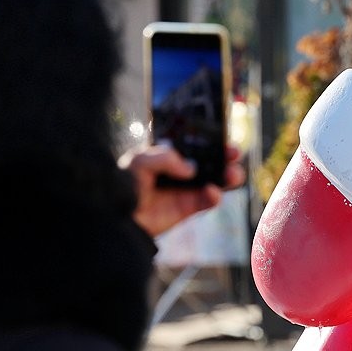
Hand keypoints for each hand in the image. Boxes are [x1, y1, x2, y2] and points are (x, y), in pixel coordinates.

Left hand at [121, 144, 245, 236]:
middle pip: (210, 160)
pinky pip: (208, 201)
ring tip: (233, 174)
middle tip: (233, 153)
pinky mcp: (188, 208)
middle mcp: (180, 170)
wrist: (117, 214)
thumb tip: (191, 170)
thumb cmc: (124, 183)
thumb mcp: (141, 160)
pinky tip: (212, 191)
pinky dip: (215, 196)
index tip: (223, 136)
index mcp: (169, 154)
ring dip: (228, 176)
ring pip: (215, 180)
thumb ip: (167, 157)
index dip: (211, 139)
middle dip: (225, 156)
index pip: (194, 142)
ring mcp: (186, 189)